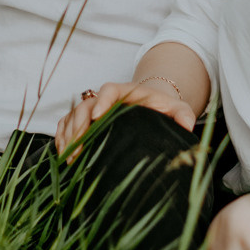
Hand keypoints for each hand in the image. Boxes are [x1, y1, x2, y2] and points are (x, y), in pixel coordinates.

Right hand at [53, 80, 196, 159]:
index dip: (102, 101)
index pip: (108, 90)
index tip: (99, 116)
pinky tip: (63, 154)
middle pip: (85, 106)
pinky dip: (62, 137)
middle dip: (79, 127)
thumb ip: (183, 114)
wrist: (149, 105)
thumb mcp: (176, 109)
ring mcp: (92, 108)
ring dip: (68, 135)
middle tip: (78, 149)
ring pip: (72, 116)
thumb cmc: (162, 108)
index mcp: (124, 91)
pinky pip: (66, 124)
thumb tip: (188, 126)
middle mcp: (104, 97)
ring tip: (69, 158)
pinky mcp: (84, 119)